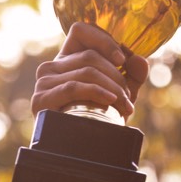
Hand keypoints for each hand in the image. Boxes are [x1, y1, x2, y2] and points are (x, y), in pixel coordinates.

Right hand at [31, 23, 149, 118]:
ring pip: (87, 71)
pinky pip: (74, 87)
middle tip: (129, 98)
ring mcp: (43, 82)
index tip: (122, 59)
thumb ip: (132, 76)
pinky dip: (96, 92)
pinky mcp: (41, 99)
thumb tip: (139, 60)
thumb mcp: (120, 93)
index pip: (81, 30)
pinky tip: (110, 101)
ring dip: (113, 88)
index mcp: (68, 58)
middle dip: (117, 76)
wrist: (79, 150)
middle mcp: (52, 66)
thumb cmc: (98, 118)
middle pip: (91, 56)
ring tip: (125, 107)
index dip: (103, 40)